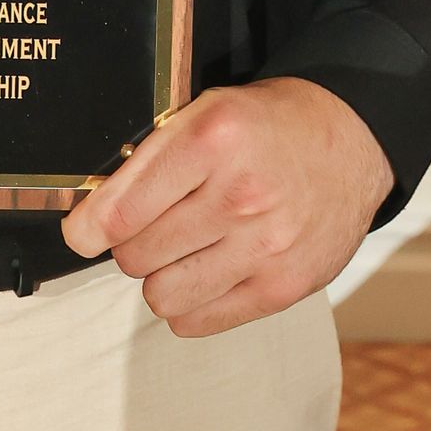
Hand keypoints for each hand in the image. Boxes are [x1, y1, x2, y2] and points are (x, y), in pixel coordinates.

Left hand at [59, 76, 393, 336]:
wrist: (349, 139)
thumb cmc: (266, 124)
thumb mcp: (206, 109)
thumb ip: (151, 157)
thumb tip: (93, 216)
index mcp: (212, 138)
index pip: (122, 209)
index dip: (87, 227)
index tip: (80, 233)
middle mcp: (239, 194)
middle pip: (135, 256)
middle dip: (131, 243)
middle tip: (149, 226)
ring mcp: (264, 246)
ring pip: (161, 295)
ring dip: (159, 276)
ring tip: (180, 249)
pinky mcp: (283, 286)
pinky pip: (198, 320)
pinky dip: (188, 303)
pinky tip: (204, 271)